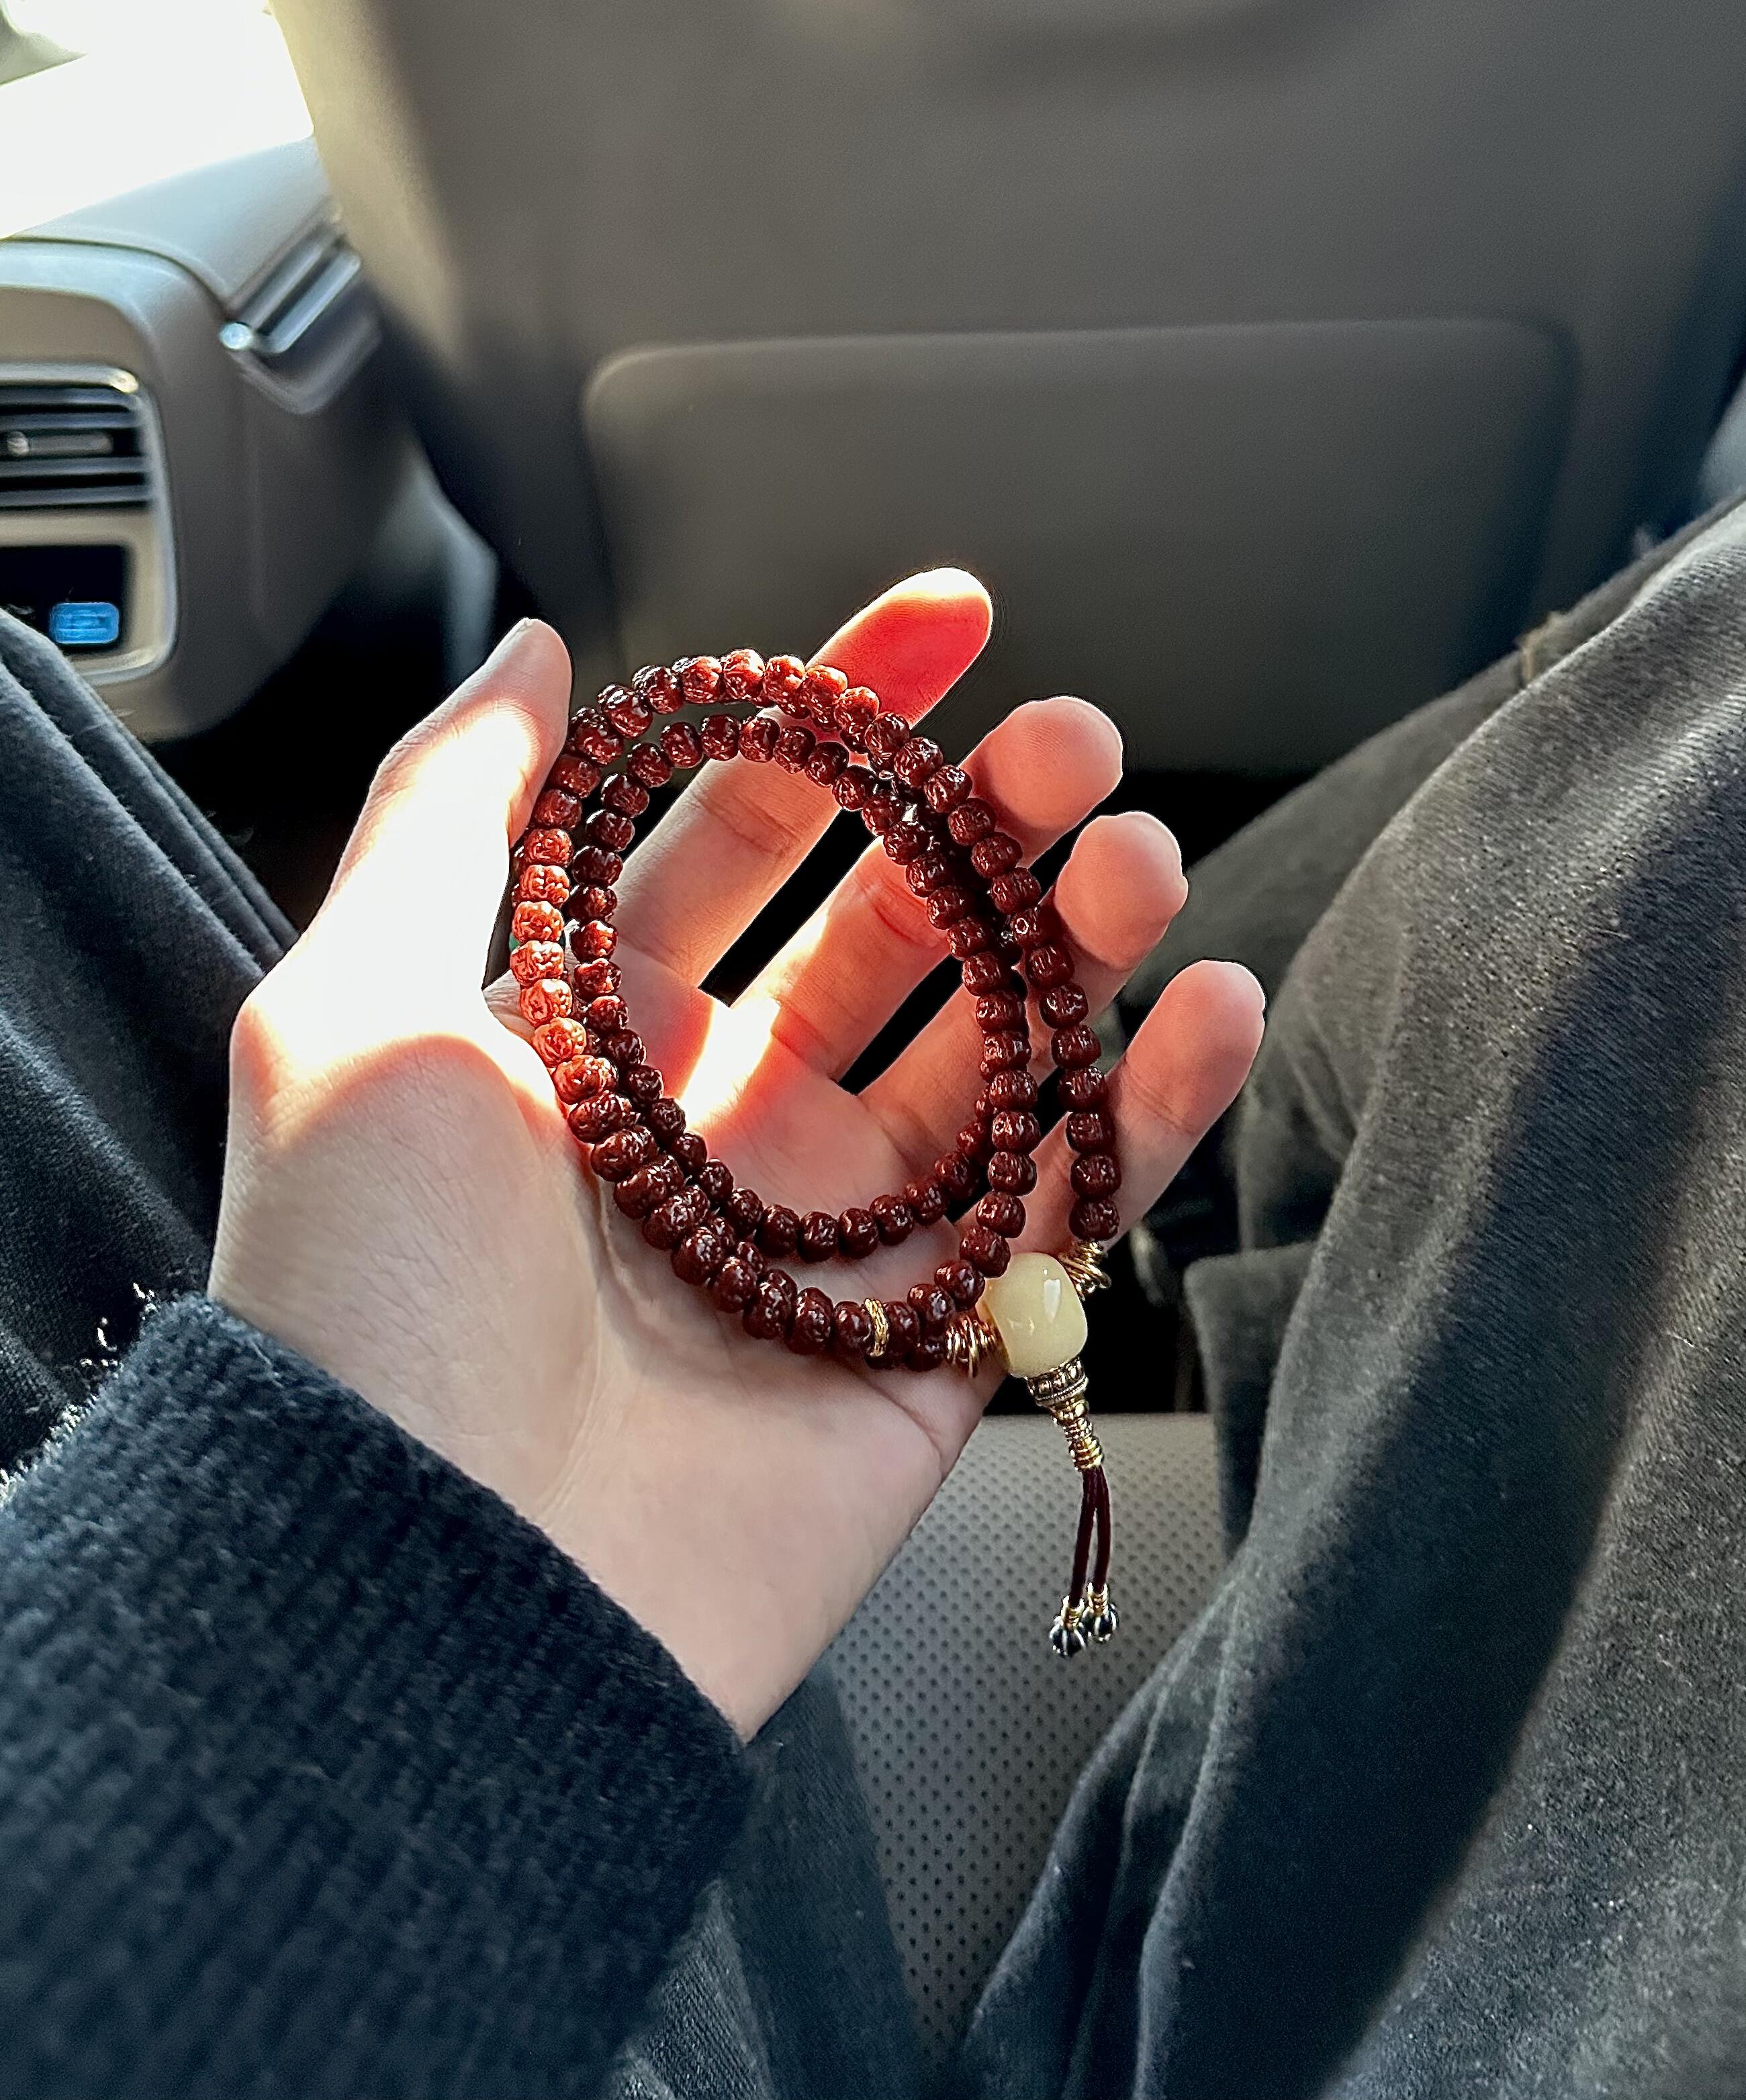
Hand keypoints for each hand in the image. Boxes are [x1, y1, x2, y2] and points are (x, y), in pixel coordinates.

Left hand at [209, 575, 1262, 1735]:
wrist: (435, 1592)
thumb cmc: (372, 1299)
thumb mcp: (354, 1012)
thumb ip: (450, 814)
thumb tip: (533, 656)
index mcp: (595, 1033)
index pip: (749, 831)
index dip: (847, 713)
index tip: (947, 619)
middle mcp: (724, 1125)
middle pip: (900, 931)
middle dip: (990, 819)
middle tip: (1072, 747)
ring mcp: (839, 1240)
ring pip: (1002, 1053)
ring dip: (1084, 939)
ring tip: (1136, 857)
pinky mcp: (935, 1356)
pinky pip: (1070, 1208)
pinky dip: (1156, 1110)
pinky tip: (1207, 1009)